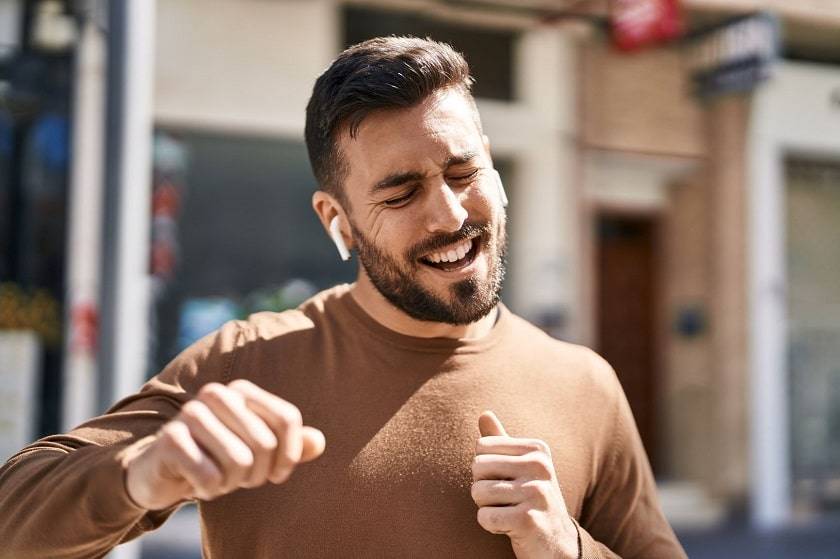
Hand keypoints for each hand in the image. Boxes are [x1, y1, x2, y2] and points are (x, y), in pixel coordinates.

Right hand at [124, 379, 324, 509]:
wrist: (162, 470)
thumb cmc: (218, 458)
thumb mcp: (258, 453)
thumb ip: (292, 446)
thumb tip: (318, 442)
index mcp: (243, 391)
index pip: (288, 419)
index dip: (290, 455)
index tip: (277, 474)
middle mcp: (217, 394)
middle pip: (266, 444)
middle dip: (258, 474)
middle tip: (240, 479)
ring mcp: (191, 413)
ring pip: (240, 462)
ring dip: (231, 483)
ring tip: (217, 478)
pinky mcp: (170, 438)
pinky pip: (211, 476)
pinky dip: (209, 489)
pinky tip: (196, 483)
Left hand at [471, 411, 577, 558]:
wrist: (558, 542)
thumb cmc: (532, 499)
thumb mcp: (521, 467)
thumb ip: (501, 441)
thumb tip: (483, 413)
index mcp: (537, 450)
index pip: (482, 447)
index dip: (485, 468)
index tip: (507, 481)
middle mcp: (540, 467)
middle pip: (477, 467)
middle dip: (483, 487)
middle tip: (507, 500)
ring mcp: (536, 493)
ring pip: (478, 492)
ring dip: (487, 507)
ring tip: (510, 512)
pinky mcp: (528, 520)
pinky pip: (484, 517)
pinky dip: (490, 524)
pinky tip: (510, 527)